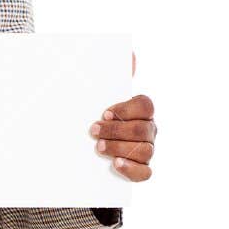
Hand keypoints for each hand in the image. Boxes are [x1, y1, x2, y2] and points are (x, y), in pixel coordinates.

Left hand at [90, 54, 154, 182]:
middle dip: (117, 130)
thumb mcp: (97, 97)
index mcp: (141, 111)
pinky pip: (145, 173)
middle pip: (143, 129)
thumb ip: (110, 76)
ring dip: (119, 148)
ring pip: (144, 150)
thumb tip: (130, 54)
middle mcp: (148, 130)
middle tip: (94, 131)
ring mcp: (147, 150)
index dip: (126, 109)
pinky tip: (116, 165)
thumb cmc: (95, 118)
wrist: (81, 149)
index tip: (105, 112)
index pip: (145, 105)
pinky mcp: (141, 170)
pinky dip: (132, 169)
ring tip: (99, 147)